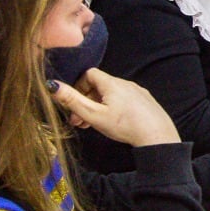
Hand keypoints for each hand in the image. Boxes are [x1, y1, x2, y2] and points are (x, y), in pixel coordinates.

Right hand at [49, 69, 179, 146]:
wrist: (157, 136)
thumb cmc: (124, 125)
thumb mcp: (93, 114)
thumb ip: (72, 100)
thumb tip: (53, 86)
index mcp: (112, 83)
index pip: (89, 74)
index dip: (78, 86)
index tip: (74, 103)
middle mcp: (126, 83)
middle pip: (99, 86)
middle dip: (85, 101)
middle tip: (77, 120)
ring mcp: (137, 92)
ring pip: (111, 95)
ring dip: (98, 107)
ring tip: (91, 124)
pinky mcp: (145, 102)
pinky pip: (124, 100)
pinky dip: (113, 108)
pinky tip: (112, 123)